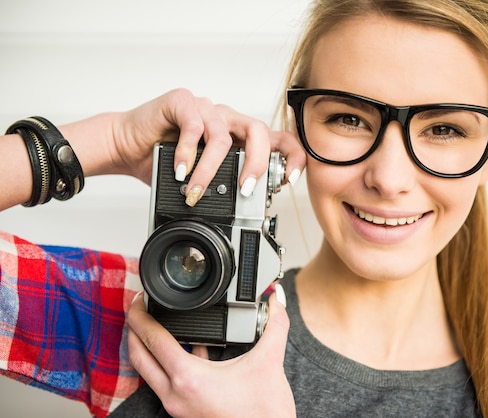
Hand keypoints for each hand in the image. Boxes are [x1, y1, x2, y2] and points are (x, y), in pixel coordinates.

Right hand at [110, 89, 304, 203]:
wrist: (126, 147)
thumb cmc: (164, 161)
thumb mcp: (203, 178)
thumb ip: (226, 183)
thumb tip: (249, 205)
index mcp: (238, 135)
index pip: (277, 139)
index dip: (292, 156)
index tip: (290, 180)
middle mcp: (226, 119)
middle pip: (258, 132)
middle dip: (255, 165)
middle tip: (244, 190)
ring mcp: (205, 108)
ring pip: (222, 136)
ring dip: (210, 169)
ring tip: (196, 189)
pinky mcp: (181, 102)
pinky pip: (194, 125)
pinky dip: (188, 152)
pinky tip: (180, 169)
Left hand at [127, 286, 295, 417]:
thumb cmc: (265, 412)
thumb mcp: (270, 361)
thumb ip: (275, 324)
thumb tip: (276, 299)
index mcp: (189, 378)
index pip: (153, 340)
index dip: (141, 315)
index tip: (139, 299)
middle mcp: (176, 395)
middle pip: (139, 356)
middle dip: (134, 330)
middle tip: (138, 308)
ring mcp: (178, 406)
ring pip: (149, 372)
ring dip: (147, 348)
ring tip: (156, 325)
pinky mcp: (185, 412)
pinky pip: (166, 382)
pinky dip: (168, 363)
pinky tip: (190, 348)